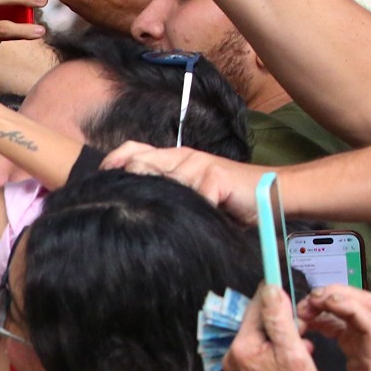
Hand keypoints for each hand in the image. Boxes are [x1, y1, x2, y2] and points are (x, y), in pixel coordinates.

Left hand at [103, 143, 260, 223]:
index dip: (113, 163)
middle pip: (141, 163)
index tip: (99, 181)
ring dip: (160, 199)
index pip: (133, 151)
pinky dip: (193, 208)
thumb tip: (129, 205)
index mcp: (174, 159)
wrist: (270, 194)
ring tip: (159, 214)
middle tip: (118, 200)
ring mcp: (199, 165)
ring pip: (164, 180)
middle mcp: (183, 157)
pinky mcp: (215, 178)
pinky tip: (193, 219)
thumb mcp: (192, 194)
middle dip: (127, 180)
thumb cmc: (229, 199)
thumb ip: (169, 193)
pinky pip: (195, 194)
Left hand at [223, 283, 338, 370]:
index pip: (255, 306)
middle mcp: (234, 356)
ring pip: (262, 334)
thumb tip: (271, 289)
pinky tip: (297, 356)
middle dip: (281, 318)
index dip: (274, 294)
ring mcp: (238, 367)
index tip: (284, 282)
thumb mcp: (294, 352)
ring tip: (302, 345)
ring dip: (283, 333)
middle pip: (258, 319)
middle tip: (302, 326)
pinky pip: (263, 349)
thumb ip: (280, 319)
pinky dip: (280, 348)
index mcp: (242, 347)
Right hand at [300, 284, 370, 370]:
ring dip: (330, 301)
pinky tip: (309, 320)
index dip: (344, 306)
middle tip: (305, 303)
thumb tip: (294, 362)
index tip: (318, 301)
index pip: (369, 321)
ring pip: (357, 305)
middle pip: (365, 303)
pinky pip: (347, 316)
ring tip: (303, 310)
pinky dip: (327, 313)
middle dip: (334, 296)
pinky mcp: (364, 338)